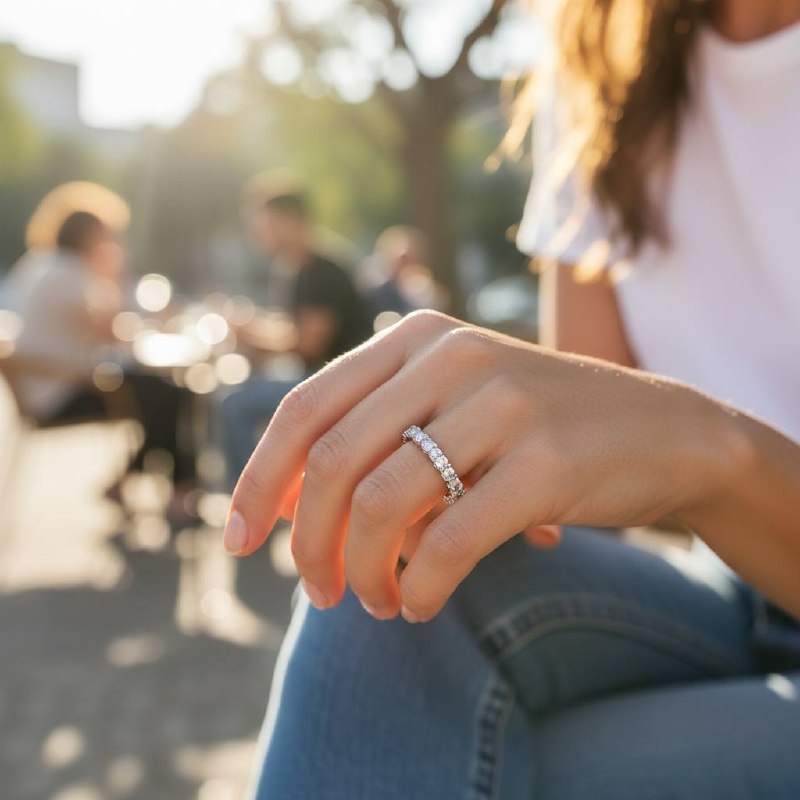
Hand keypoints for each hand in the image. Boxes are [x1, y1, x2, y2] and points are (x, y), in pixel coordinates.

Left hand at [224, 310, 733, 621]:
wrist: (662, 431)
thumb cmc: (538, 427)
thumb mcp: (454, 406)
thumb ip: (380, 441)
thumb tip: (288, 517)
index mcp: (415, 337)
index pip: (305, 408)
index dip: (259, 478)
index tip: (240, 540)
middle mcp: (450, 356)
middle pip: (331, 460)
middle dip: (306, 541)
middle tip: (316, 591)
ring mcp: (500, 404)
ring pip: (381, 504)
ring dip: (361, 571)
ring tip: (374, 601)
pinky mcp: (545, 461)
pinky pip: (449, 542)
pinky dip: (418, 586)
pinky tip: (419, 603)